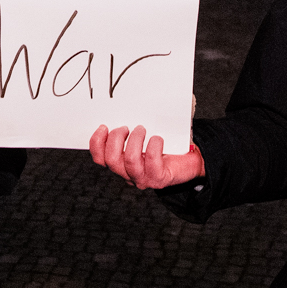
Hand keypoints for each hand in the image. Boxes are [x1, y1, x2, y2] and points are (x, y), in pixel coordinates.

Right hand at [89, 124, 203, 189]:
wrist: (189, 160)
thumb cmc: (165, 145)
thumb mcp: (143, 136)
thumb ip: (130, 129)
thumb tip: (123, 108)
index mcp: (121, 163)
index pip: (100, 159)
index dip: (97, 143)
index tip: (104, 126)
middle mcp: (129, 173)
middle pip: (111, 160)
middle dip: (116, 139)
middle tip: (126, 127)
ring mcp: (143, 178)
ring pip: (129, 161)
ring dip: (134, 140)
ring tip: (142, 130)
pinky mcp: (159, 179)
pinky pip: (152, 163)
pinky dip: (153, 146)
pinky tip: (158, 138)